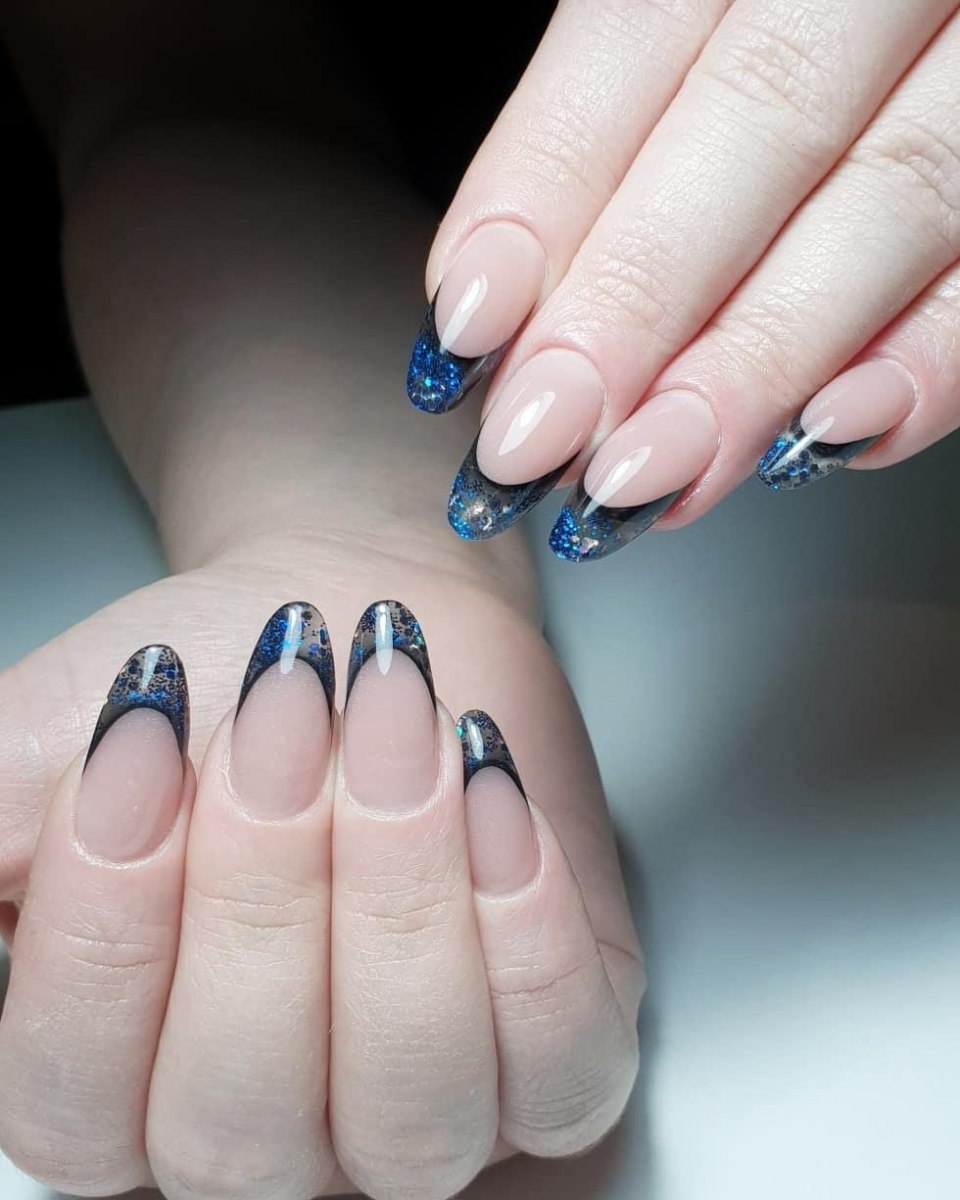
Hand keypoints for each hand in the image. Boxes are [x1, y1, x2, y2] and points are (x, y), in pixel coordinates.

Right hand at [0, 589, 640, 1199]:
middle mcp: (272, 1134)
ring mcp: (423, 1110)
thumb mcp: (50, 748)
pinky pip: (558, 1064)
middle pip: (246, 1119)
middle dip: (264, 887)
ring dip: (401, 889)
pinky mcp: (556, 1055)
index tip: (140, 736)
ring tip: (392, 713)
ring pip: (411, 1107)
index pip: (78, 1097)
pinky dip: (528, 928)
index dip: (108, 922)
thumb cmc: (214, 687)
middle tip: (280, 702)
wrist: (355, 627)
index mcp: (122, 1089)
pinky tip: (490, 788)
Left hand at [411, 0, 959, 559]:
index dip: (544, 190)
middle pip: (760, 120)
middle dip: (639, 300)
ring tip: (653, 471)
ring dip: (763, 357)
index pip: (632, 34)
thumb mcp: (692, 18)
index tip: (468, 330)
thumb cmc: (784, 25)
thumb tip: (501, 302)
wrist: (922, 12)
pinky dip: (931, 356)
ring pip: (896, 195)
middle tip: (544, 437)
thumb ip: (607, 123)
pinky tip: (833, 432)